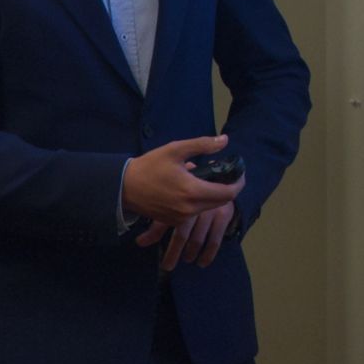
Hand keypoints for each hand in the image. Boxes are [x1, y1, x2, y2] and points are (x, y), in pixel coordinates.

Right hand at [121, 135, 240, 227]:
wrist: (123, 187)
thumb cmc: (150, 166)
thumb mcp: (176, 150)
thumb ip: (203, 145)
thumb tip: (225, 140)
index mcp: (193, 191)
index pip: (228, 193)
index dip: (239, 183)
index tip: (240, 173)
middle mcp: (190, 209)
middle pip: (220, 202)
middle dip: (227, 188)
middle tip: (225, 173)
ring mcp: (182, 218)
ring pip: (208, 208)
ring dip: (213, 195)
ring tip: (207, 178)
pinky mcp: (174, 222)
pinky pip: (195, 213)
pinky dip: (200, 202)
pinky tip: (192, 189)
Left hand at [134, 185, 244, 270]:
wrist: (217, 176)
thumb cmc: (187, 190)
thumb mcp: (171, 202)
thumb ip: (158, 224)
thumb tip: (140, 243)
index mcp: (178, 198)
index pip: (165, 222)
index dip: (156, 237)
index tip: (152, 253)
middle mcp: (194, 205)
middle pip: (182, 234)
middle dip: (174, 253)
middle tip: (168, 266)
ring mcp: (210, 210)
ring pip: (197, 239)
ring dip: (190, 253)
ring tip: (187, 259)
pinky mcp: (224, 214)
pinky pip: (215, 239)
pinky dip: (208, 254)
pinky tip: (202, 262)